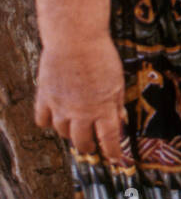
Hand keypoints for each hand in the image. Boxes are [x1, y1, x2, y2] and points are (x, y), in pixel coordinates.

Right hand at [35, 36, 127, 164]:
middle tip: (91, 146)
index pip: (110, 139)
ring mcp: (61, 106)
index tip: (115, 159)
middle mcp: (81, 112)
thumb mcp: (117, 81)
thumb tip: (120, 119)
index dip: (113, 152)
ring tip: (74, 130)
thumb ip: (116, 103)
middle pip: (83, 141)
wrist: (74, 39)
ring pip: (62, 132)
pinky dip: (48, 122)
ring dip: (70, 134)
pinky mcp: (45, 97)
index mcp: (103, 109)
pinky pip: (43, 119)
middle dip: (89, 147)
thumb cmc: (99, 56)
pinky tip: (53, 118)